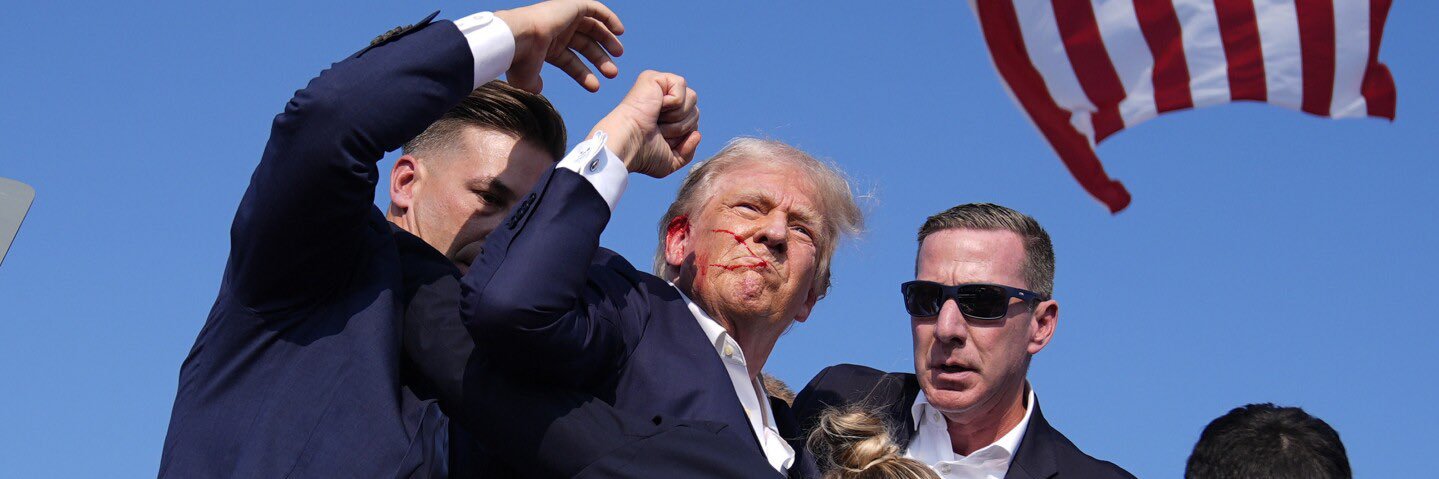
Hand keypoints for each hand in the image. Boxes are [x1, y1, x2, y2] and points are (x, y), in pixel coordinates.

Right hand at [495, 0, 624, 92]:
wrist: (518, 38)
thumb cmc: (518, 59)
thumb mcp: (526, 77)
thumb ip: (533, 83)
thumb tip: (537, 90)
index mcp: (545, 47)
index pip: (569, 61)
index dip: (583, 74)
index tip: (596, 87)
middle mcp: (555, 31)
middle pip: (584, 45)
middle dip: (600, 59)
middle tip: (613, 73)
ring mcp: (563, 18)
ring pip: (592, 28)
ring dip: (607, 41)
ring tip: (619, 55)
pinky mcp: (571, 6)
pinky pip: (594, 9)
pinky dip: (608, 18)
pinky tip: (620, 31)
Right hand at [590, 71, 700, 177]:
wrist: (628, 145)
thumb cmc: (643, 155)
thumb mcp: (671, 161)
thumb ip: (688, 152)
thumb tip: (697, 134)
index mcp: (665, 118)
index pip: (693, 122)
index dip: (683, 135)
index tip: (662, 140)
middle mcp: (662, 102)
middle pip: (695, 111)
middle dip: (681, 127)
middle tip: (658, 130)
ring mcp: (658, 88)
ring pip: (692, 98)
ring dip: (677, 116)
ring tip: (657, 119)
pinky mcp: (654, 78)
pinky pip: (681, 86)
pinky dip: (673, 101)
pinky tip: (657, 106)